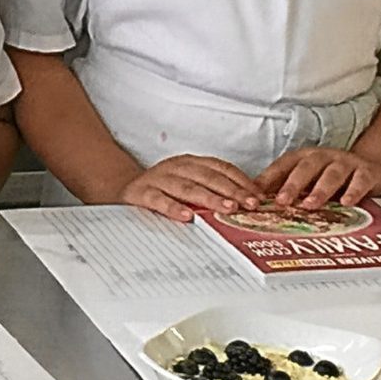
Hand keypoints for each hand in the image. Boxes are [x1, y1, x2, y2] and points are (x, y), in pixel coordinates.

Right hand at [116, 152, 261, 221]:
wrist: (122, 189)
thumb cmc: (162, 190)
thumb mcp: (188, 184)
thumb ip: (212, 190)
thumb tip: (246, 204)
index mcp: (191, 162)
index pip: (221, 168)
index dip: (241, 181)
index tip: (258, 195)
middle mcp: (176, 167)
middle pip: (208, 176)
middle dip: (232, 190)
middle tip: (249, 204)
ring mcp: (158, 179)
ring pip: (187, 187)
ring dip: (210, 197)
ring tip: (227, 208)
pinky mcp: (141, 193)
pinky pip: (159, 200)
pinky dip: (173, 208)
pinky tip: (187, 217)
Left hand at [258, 147, 380, 207]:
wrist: (374, 167)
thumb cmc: (334, 177)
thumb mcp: (310, 181)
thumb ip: (288, 189)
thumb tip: (257, 203)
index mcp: (305, 158)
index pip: (283, 165)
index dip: (268, 179)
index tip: (255, 195)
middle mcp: (324, 157)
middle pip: (306, 167)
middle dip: (292, 184)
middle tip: (281, 201)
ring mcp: (346, 163)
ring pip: (332, 174)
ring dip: (320, 189)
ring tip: (310, 205)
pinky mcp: (367, 172)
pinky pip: (360, 180)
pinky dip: (353, 191)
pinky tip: (346, 203)